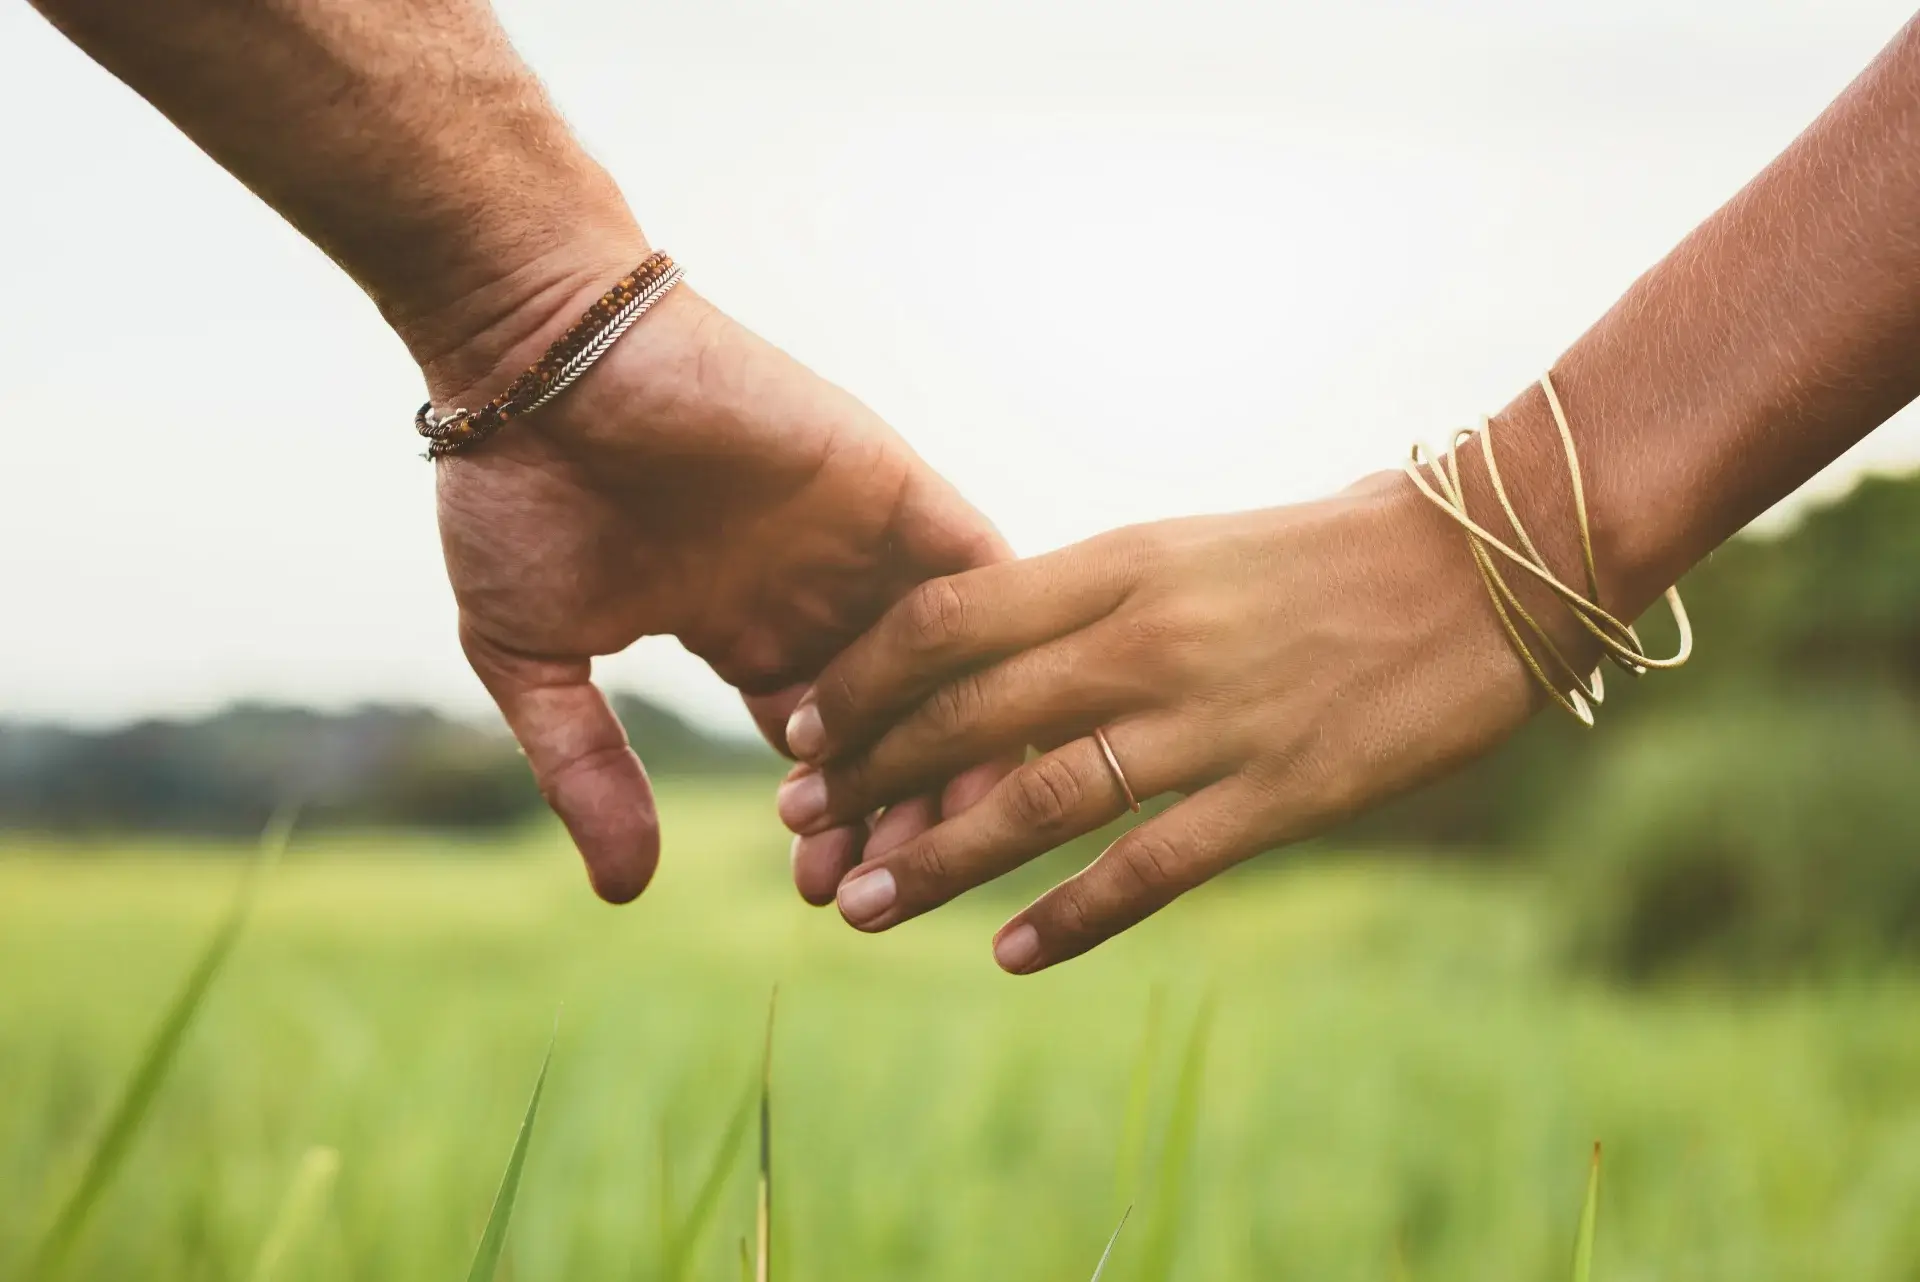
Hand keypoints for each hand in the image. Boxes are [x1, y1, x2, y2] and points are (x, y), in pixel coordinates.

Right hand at [431, 250, 1009, 901]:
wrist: (535, 355)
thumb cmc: (517, 488)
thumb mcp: (534, 655)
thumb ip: (585, 766)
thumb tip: (627, 892)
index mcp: (745, 630)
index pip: (825, 754)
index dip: (835, 826)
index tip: (828, 897)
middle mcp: (818, 593)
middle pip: (899, 726)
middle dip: (896, 814)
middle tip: (888, 889)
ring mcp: (861, 540)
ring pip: (949, 666)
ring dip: (950, 752)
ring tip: (933, 839)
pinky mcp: (893, 484)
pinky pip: (976, 573)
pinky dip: (992, 646)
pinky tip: (997, 730)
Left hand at [777, 474, 1554, 971]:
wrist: (1488, 562)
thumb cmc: (1332, 548)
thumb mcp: (1187, 547)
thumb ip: (1090, 599)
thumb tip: (989, 653)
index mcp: (1116, 562)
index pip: (944, 622)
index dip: (857, 682)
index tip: (801, 726)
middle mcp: (1144, 638)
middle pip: (965, 716)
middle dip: (865, 776)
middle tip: (798, 828)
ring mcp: (1210, 720)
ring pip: (1036, 801)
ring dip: (940, 860)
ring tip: (866, 906)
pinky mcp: (1278, 793)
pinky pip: (1150, 869)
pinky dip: (1072, 919)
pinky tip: (1012, 956)